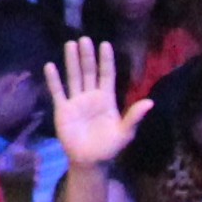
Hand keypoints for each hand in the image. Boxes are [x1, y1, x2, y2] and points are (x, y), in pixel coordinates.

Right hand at [44, 40, 152, 170]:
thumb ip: (134, 117)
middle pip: (89, 72)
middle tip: (84, 39)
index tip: (105, 44)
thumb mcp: (125, 133)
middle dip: (87, 56)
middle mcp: (91, 96)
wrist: (89, 161)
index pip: (107, 75)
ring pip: (74, 77)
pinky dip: (54, 80)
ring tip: (70, 44)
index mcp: (106, 99)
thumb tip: (150, 102)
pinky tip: (50, 66)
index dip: (106, 60)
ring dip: (71, 61)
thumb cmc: (109, 147)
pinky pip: (58, 92)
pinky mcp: (63, 110)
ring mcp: (76, 102)